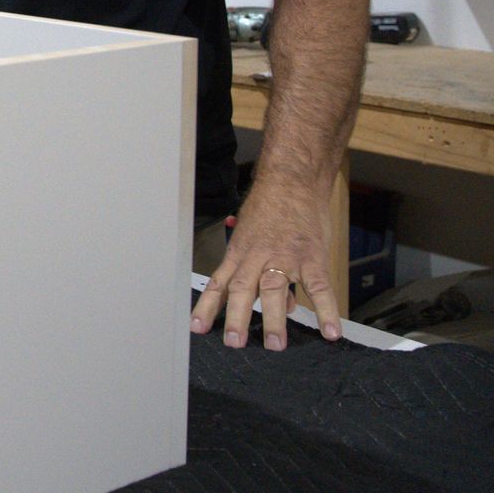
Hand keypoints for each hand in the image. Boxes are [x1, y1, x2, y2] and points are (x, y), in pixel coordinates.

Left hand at [190, 180, 341, 349]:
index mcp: (240, 253)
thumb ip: (261, 272)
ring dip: (273, 318)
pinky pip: (319, 287)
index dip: (207, 306)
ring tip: (275, 345)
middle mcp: (258, 256)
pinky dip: (326, 310)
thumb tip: (282, 308)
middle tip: (233, 343)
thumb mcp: (255, 237)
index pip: (219, 283)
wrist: (291, 181)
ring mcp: (285, 257)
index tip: (196, 328)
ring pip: (274, 289)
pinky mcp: (312, 256)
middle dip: (236, 317)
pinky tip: (331, 331)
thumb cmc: (271, 210)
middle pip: (242, 289)